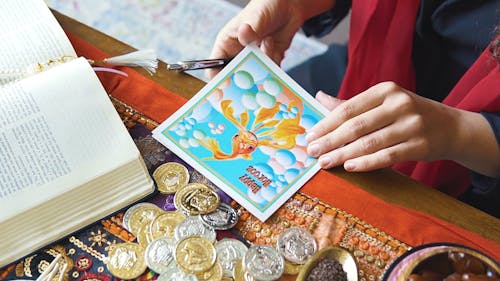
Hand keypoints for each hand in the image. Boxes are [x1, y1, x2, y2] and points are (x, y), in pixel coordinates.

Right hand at [206, 0, 333, 78]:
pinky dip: (275, 69)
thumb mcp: (256, 16)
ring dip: (263, 68)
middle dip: (242, 83)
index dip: (217, 81)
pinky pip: (271, 75)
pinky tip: (275, 47)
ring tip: (269, 42)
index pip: (215, 68)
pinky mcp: (270, 63)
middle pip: (235, 79)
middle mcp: (238, 56)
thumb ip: (251, 28)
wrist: (290, 6)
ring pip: (255, 78)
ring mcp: (255, 61)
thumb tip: (245, 35)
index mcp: (226, 45)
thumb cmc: (266, 6)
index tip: (222, 91)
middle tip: (249, 84)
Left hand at [306, 82, 499, 176]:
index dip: (326, 124)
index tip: (309, 136)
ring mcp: (412, 124)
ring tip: (325, 163)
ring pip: (369, 143)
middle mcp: (399, 104)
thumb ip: (350, 104)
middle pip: (356, 126)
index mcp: (385, 90)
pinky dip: (367, 163)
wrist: (450, 127)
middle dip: (330, 141)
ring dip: (343, 154)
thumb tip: (319, 97)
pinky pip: (388, 156)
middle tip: (312, 152)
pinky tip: (350, 167)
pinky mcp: (420, 145)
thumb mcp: (381, 103)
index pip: (348, 109)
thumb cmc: (406, 114)